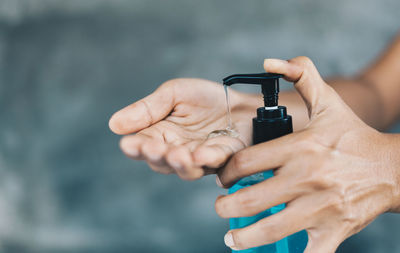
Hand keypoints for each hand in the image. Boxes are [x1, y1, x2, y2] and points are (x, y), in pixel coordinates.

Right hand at [109, 78, 254, 179]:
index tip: (130, 145)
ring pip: (187, 170)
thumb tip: (114, 125)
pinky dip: (208, 160)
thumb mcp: (173, 94)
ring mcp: (201, 159)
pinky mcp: (224, 159)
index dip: (135, 148)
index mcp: (161, 136)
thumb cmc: (205, 99)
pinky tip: (201, 154)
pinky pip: (215, 163)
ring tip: (177, 155)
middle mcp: (178, 151)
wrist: (239, 102)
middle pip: (161, 162)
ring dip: (180, 163)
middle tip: (152, 148)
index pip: (142, 146)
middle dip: (157, 156)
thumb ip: (147, 109)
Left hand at [215, 57, 399, 251]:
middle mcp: (305, 178)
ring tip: (231, 239)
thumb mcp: (328, 102)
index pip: (245, 162)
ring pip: (270, 229)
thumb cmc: (352, 137)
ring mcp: (319, 207)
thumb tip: (270, 62)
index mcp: (298, 148)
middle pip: (249, 199)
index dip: (226, 172)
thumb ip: (302, 75)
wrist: (391, 168)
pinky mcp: (334, 230)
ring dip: (243, 237)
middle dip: (225, 206)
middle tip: (220, 206)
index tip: (224, 177)